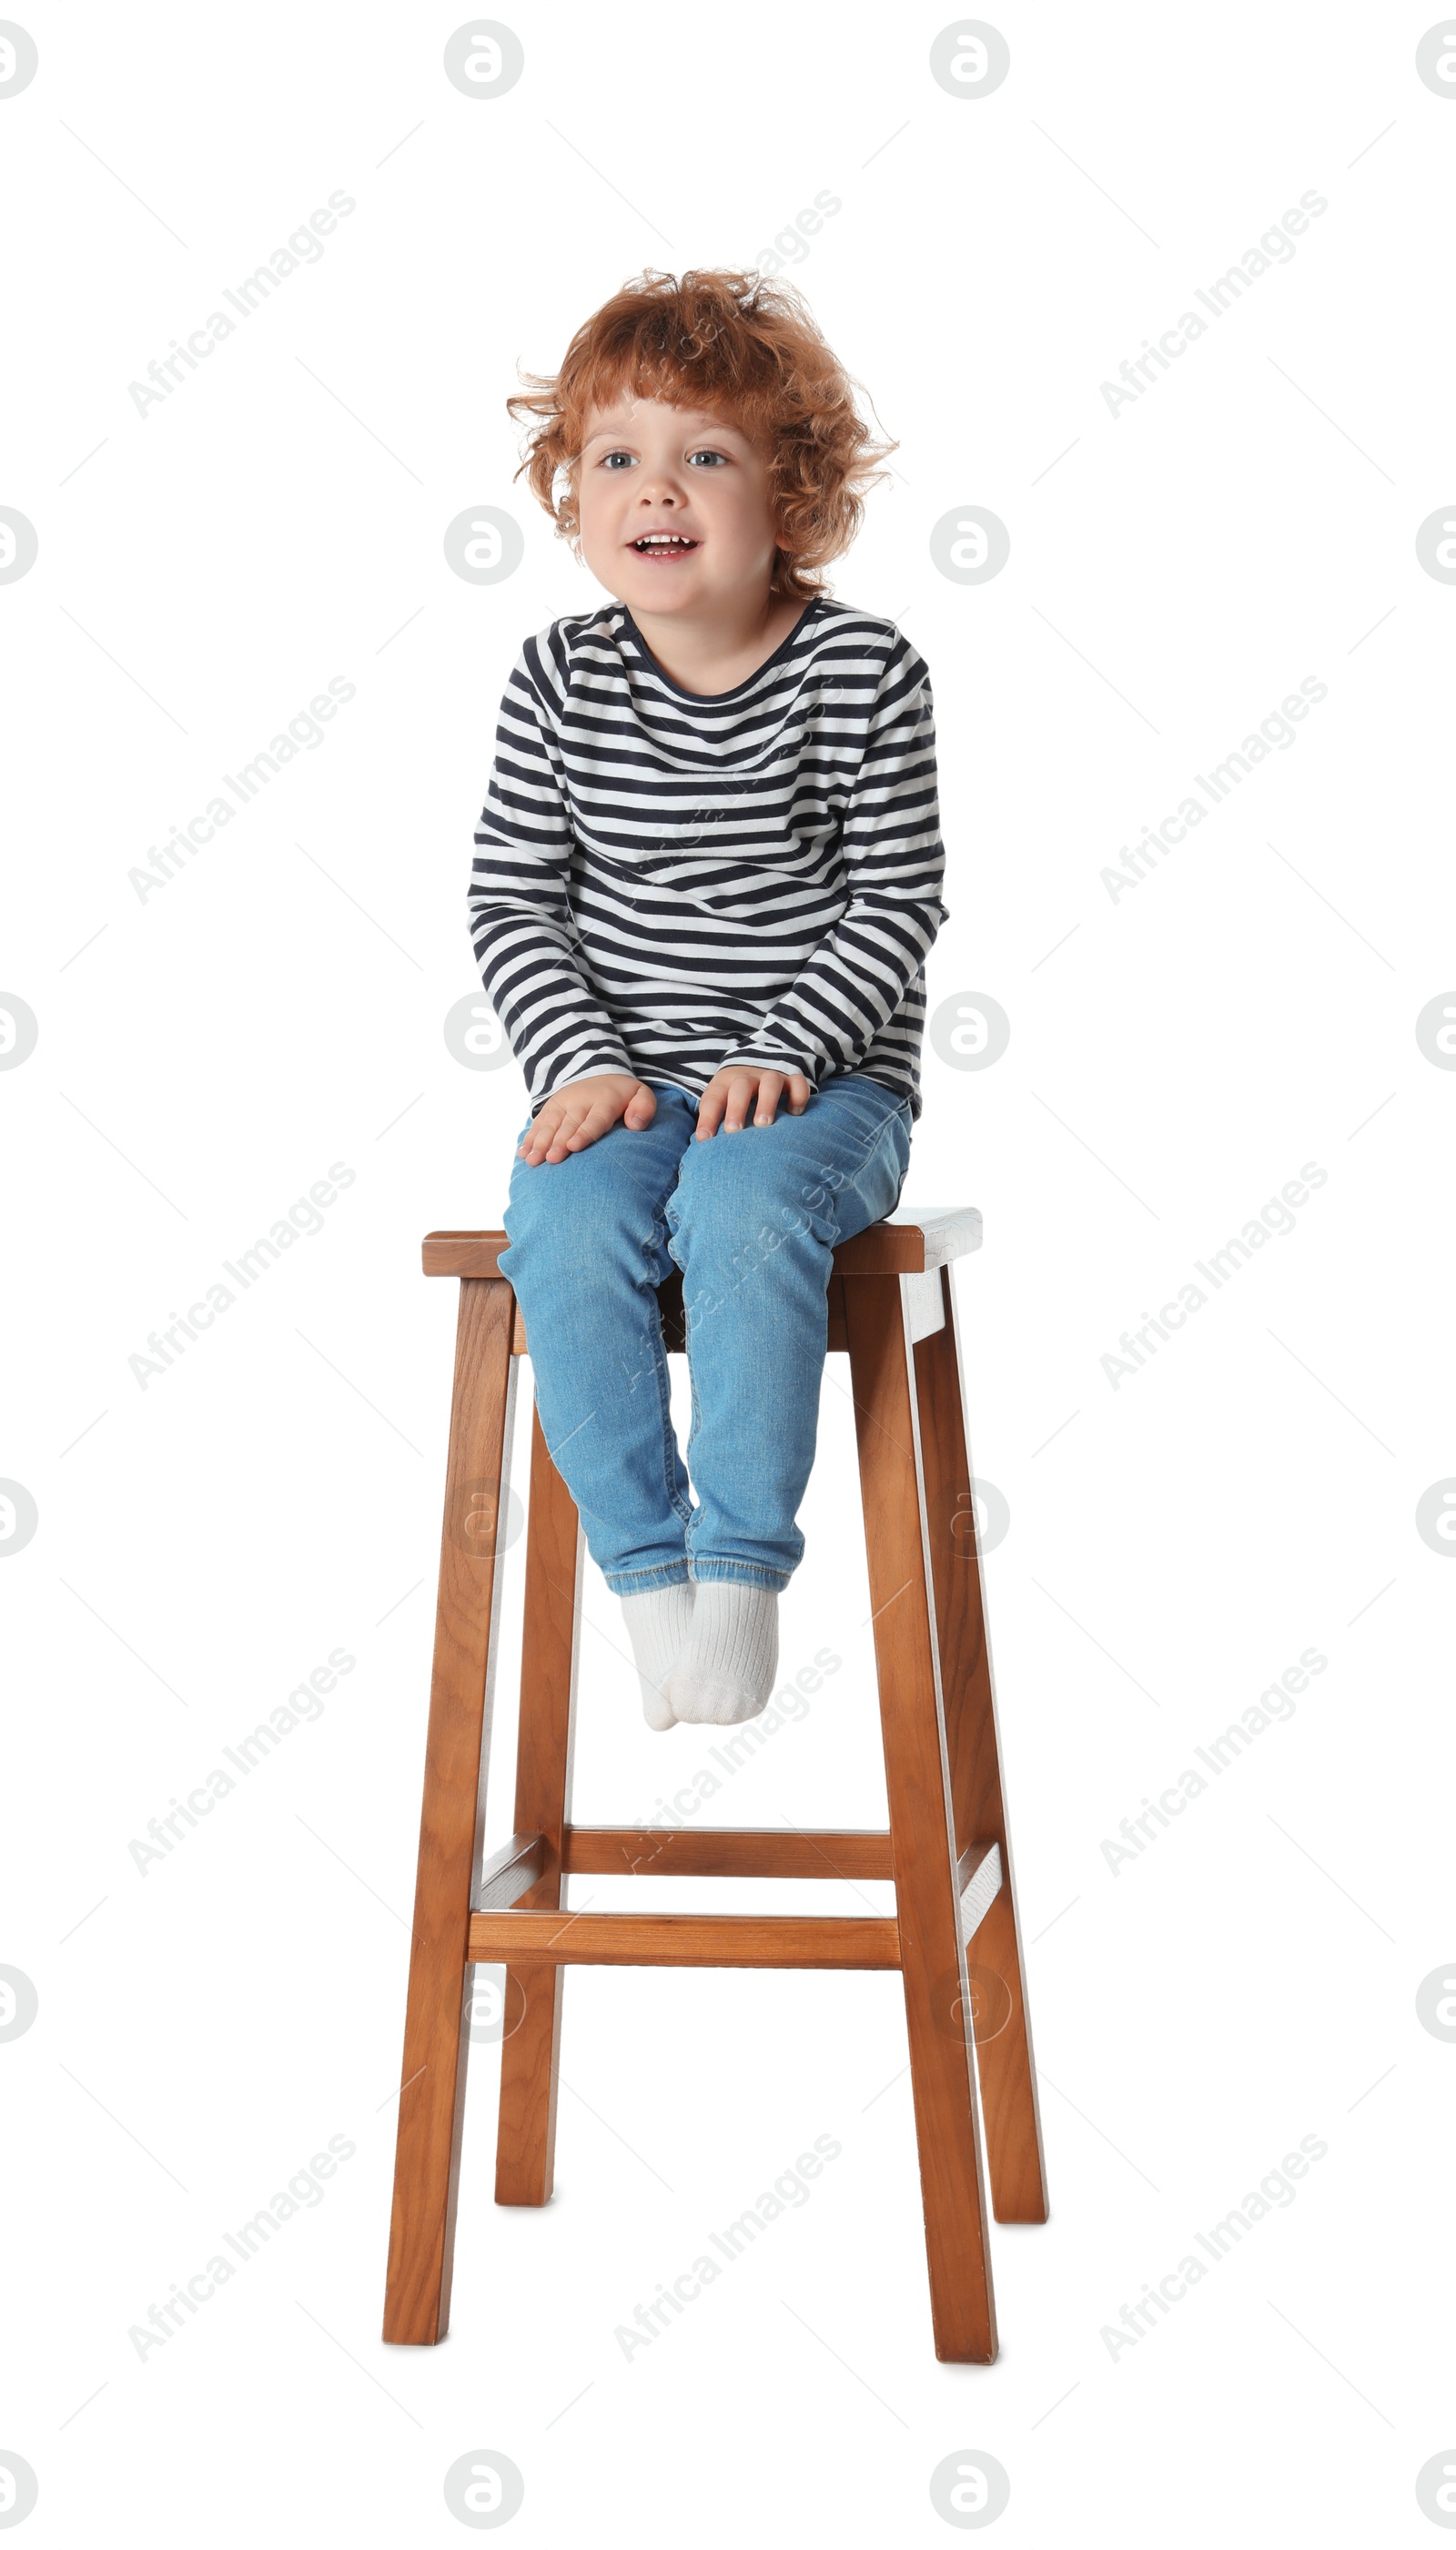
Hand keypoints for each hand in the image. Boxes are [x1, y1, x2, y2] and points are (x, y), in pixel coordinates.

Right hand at [517, 1072, 656, 1165]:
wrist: (598, 1071)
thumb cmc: (622, 1094)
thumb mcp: (641, 1094)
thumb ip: (644, 1108)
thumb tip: (635, 1125)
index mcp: (604, 1101)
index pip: (594, 1119)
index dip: (584, 1133)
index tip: (574, 1146)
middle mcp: (580, 1102)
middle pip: (568, 1125)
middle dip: (558, 1142)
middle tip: (552, 1159)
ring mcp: (563, 1104)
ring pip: (550, 1125)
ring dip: (540, 1143)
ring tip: (533, 1160)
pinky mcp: (551, 1108)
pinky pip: (538, 1123)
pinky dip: (530, 1138)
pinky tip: (523, 1153)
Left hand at [694, 1065, 811, 1138]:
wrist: (754, 1070)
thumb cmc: (733, 1101)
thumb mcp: (720, 1107)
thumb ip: (712, 1125)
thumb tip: (700, 1152)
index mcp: (724, 1086)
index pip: (713, 1099)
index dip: (708, 1118)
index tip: (705, 1139)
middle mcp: (748, 1079)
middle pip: (741, 1087)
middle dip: (736, 1108)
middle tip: (733, 1131)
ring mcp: (771, 1078)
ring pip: (770, 1081)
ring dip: (766, 1101)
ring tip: (764, 1124)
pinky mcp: (791, 1081)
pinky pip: (799, 1082)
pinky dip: (799, 1095)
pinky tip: (796, 1114)